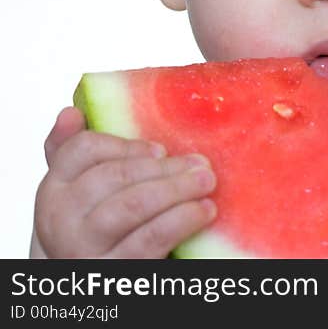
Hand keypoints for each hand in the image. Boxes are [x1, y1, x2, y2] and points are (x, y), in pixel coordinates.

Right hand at [31, 106, 216, 257]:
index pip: (81, 150)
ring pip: (132, 206)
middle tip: (200, 164)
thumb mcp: (79, 195)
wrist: (85, 283)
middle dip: (163, 168)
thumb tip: (70, 112)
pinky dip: (181, 220)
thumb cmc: (91, 232)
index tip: (160, 149)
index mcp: (54, 190)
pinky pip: (150, 239)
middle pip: (114, 177)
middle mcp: (61, 219)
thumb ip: (76, 155)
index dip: (126, 145)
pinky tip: (203, 211)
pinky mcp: (112, 271)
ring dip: (177, 189)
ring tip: (206, 182)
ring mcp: (83, 248)